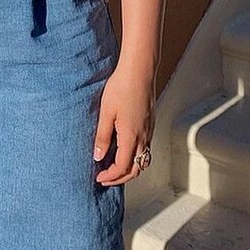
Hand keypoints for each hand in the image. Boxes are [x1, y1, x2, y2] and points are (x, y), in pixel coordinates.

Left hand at [92, 62, 155, 185]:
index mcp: (131, 137)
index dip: (111, 176)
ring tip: (114, 168)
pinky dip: (136, 157)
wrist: (139, 71)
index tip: (99, 178)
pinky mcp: (150, 123)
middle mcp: (144, 137)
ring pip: (144, 160)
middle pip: (136, 169)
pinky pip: (146, 148)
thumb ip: (102, 136)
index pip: (122, 167)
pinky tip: (124, 150)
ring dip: (130, 168)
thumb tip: (98, 156)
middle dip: (121, 178)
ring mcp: (149, 130)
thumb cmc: (122, 87)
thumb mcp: (106, 112)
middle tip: (106, 178)